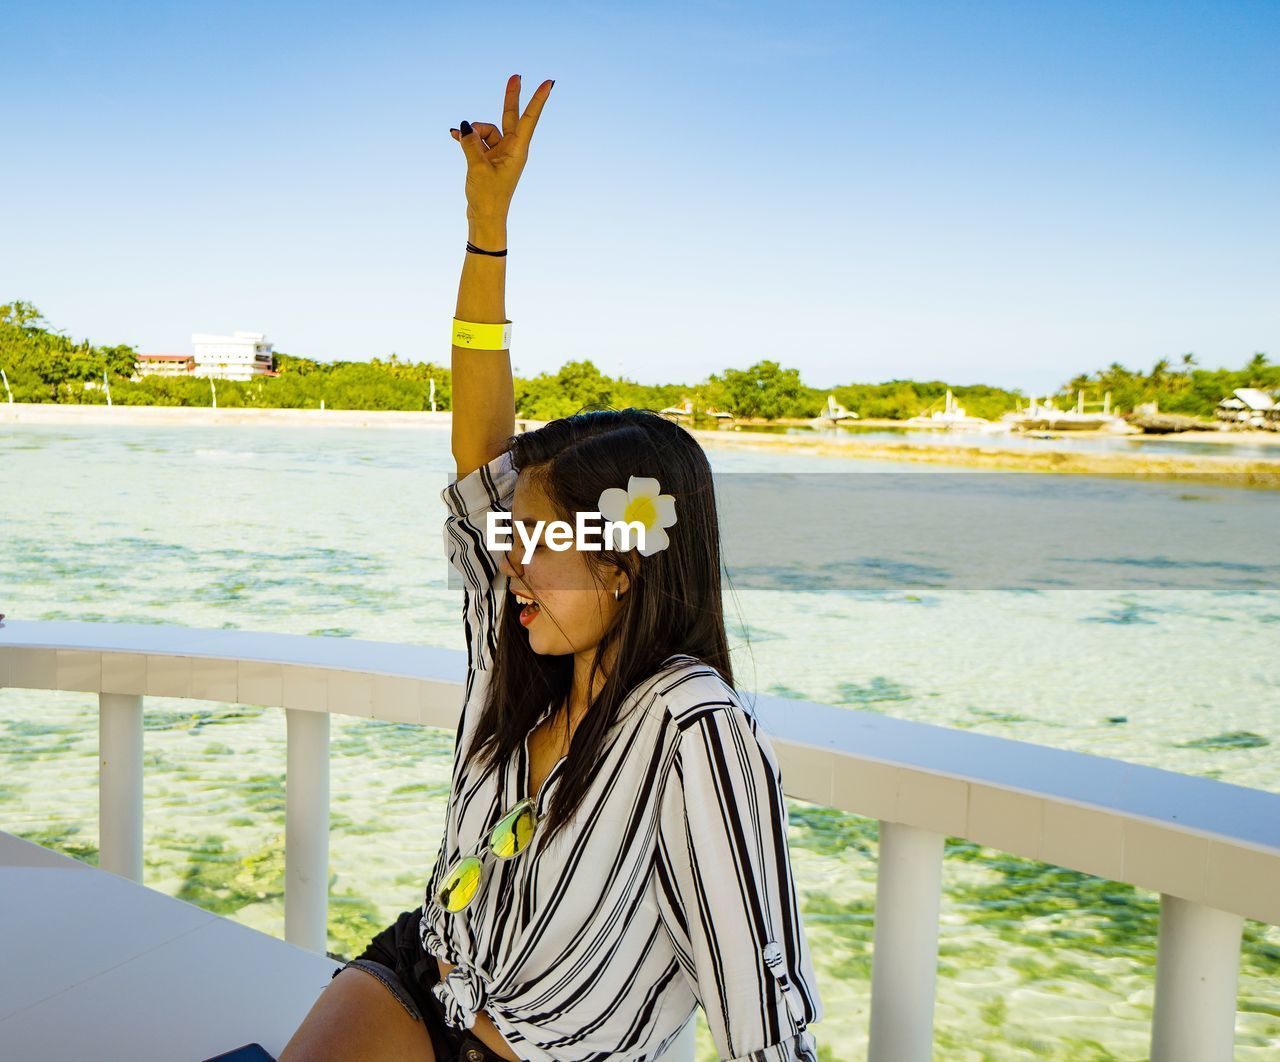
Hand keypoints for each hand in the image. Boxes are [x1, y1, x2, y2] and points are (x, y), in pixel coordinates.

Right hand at [451, 74, 553, 221]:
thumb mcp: (477, 168)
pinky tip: (453, 135)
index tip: (549, 83)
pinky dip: (467, 139)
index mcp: (517, 151)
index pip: (529, 119)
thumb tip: (464, 126)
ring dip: (472, 133)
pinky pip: (477, 141)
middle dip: (511, 97)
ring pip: (486, 131)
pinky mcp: (488, 159)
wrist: (484, 218)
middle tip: (516, 75)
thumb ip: (470, 144)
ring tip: (461, 140)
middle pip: (511, 117)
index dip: (537, 100)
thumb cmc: (487, 197)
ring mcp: (500, 154)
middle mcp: (511, 150)